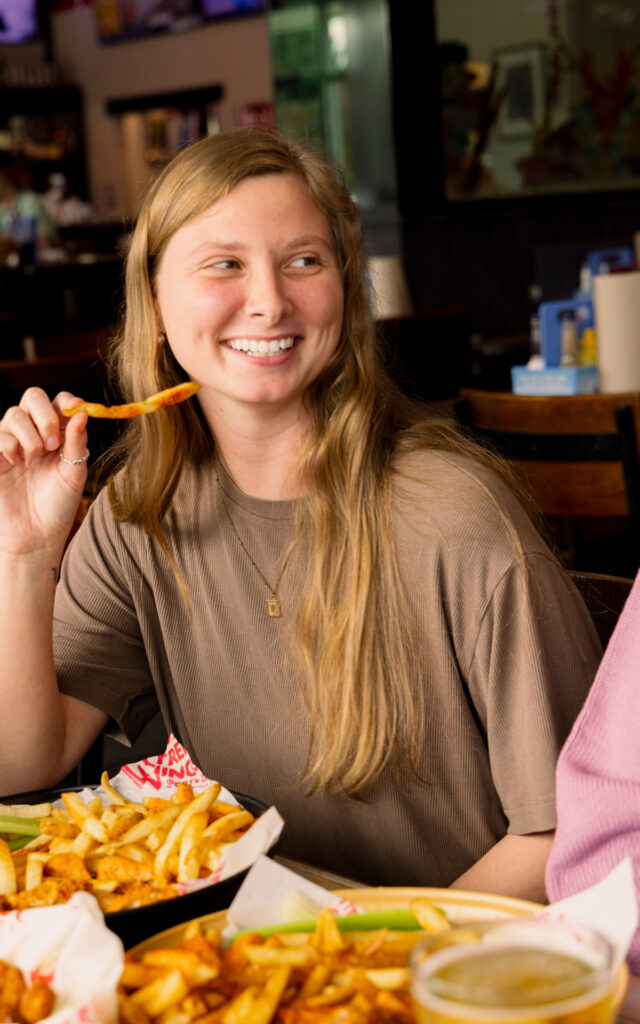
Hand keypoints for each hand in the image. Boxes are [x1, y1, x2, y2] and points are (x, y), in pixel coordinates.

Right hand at [0, 387, 89, 556]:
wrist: (36, 535)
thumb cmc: (58, 506)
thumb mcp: (74, 473)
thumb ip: (77, 443)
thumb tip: (82, 413)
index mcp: (58, 434)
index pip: (59, 402)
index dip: (67, 401)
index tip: (75, 410)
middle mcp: (34, 432)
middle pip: (33, 396)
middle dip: (45, 416)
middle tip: (52, 444)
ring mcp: (12, 442)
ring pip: (14, 414)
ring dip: (29, 437)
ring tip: (34, 463)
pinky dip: (10, 445)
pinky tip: (18, 463)